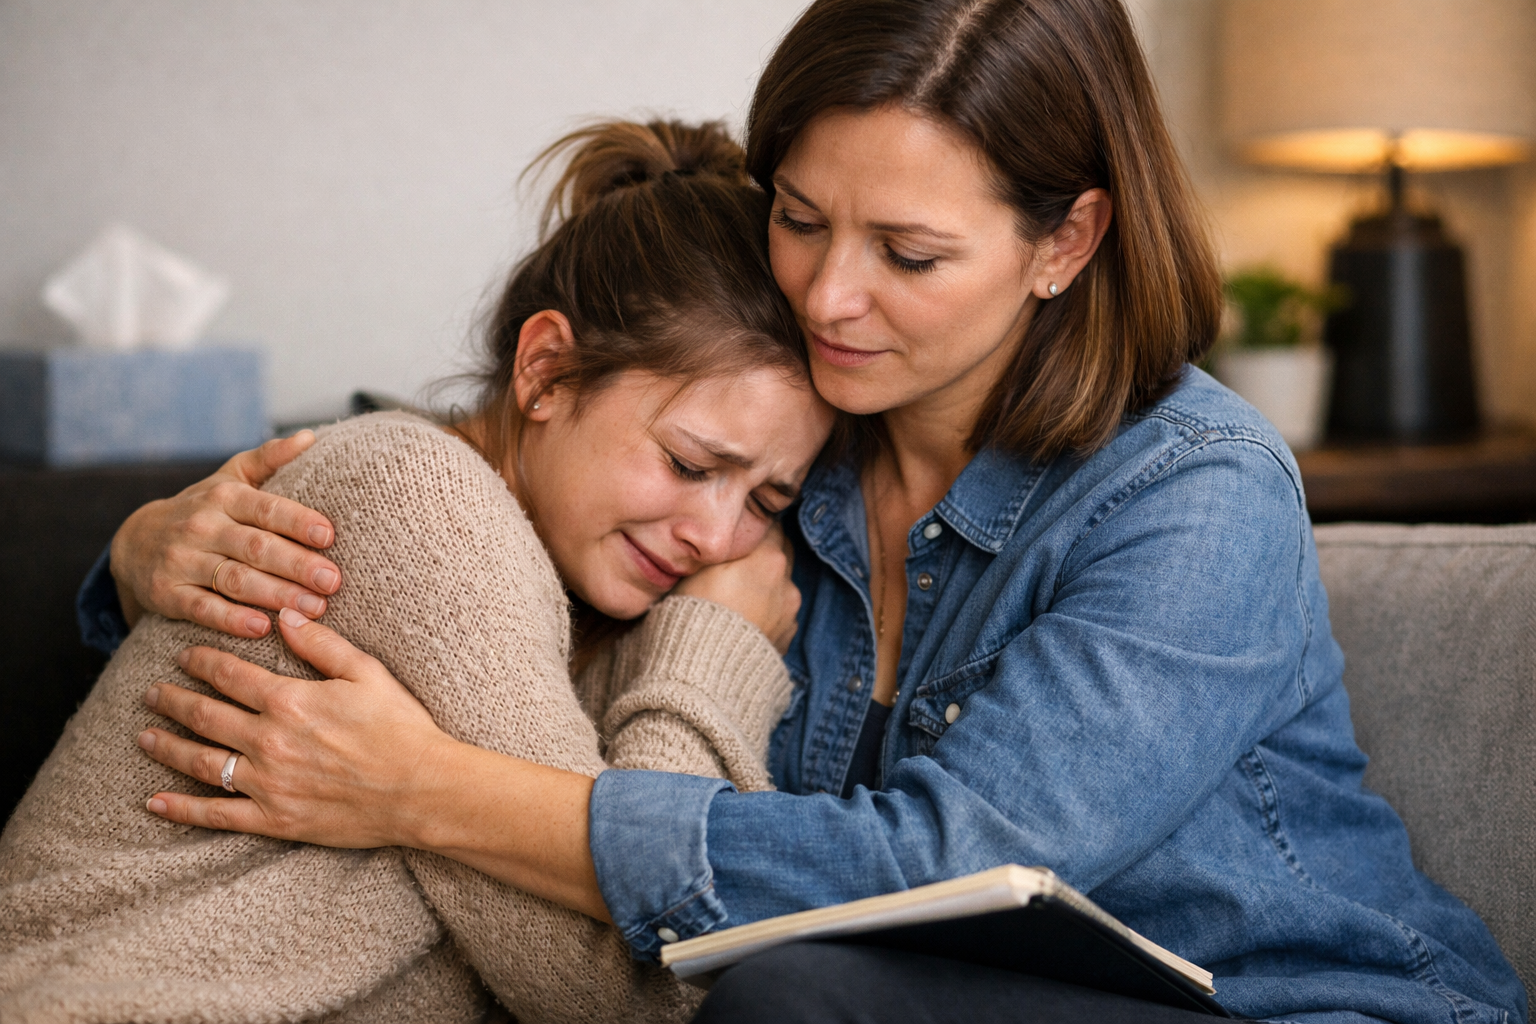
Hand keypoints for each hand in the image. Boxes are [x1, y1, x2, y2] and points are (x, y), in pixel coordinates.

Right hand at [110, 432, 341, 638]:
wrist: (134, 541)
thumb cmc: (203, 508)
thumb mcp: (230, 477)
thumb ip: (270, 458)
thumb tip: (311, 436)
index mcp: (225, 496)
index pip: (266, 508)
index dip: (298, 521)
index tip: (329, 536)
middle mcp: (203, 526)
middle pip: (256, 547)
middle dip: (297, 565)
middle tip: (333, 581)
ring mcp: (182, 560)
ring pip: (234, 579)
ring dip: (275, 595)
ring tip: (313, 609)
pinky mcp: (166, 592)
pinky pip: (202, 608)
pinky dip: (231, 619)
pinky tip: (261, 628)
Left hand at [138, 609, 611, 920]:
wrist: (423, 789)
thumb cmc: (401, 728)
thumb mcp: (367, 673)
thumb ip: (322, 644)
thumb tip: (285, 616)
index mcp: (290, 701)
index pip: (230, 675)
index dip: (202, 662)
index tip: (184, 655)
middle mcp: (269, 741)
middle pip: (205, 715)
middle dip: (173, 699)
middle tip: (151, 691)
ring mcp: (267, 783)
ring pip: (200, 762)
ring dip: (166, 746)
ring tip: (145, 734)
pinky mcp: (274, 819)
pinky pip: (215, 814)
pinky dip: (181, 809)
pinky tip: (155, 801)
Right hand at [675, 523, 799, 652]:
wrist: (704, 674)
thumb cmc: (694, 614)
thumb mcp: (699, 568)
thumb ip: (724, 546)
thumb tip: (732, 535)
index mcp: (769, 558)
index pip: (770, 526)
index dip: (751, 529)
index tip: (735, 535)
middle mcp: (787, 584)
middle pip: (779, 555)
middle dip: (760, 556)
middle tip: (733, 564)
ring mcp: (790, 615)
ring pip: (779, 588)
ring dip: (763, 588)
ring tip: (733, 600)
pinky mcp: (785, 640)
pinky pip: (777, 617)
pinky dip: (764, 615)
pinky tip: (741, 622)